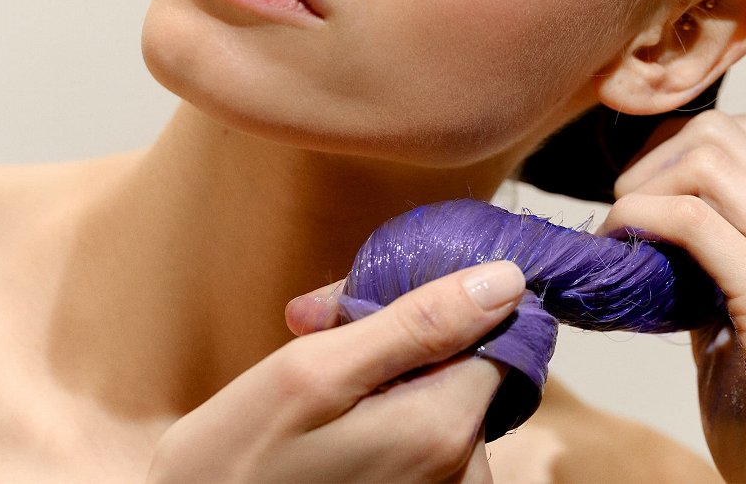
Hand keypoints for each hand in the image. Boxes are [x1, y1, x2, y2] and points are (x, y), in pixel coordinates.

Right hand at [146, 261, 524, 482]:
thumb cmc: (240, 457)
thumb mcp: (314, 371)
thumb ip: (417, 324)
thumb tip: (505, 281)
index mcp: (444, 428)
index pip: (496, 330)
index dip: (442, 299)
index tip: (379, 298)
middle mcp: (465, 471)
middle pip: (465, 360)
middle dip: (403, 333)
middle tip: (323, 330)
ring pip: (442, 390)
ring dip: (390, 368)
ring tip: (319, 377)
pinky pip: (426, 429)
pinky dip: (388, 405)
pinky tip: (335, 413)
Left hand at [598, 111, 745, 482]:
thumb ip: (713, 263)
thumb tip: (651, 224)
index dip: (673, 147)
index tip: (637, 192)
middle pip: (721, 132)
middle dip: (651, 159)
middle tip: (623, 212)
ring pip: (708, 161)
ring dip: (643, 187)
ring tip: (621, 234)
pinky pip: (692, 221)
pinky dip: (639, 220)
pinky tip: (618, 251)